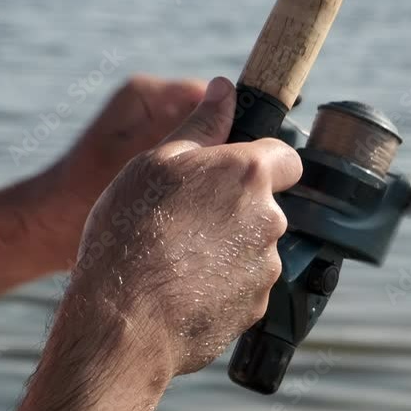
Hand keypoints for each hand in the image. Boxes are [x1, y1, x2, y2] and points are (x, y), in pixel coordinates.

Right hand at [63, 76, 302, 379]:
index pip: (285, 156)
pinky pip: (243, 286)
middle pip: (265, 205)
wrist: (124, 321)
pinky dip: (221, 285)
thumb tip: (225, 89)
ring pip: (254, 247)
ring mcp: (267, 267)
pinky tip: (182, 290)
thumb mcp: (156, 162)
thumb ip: (201, 125)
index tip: (227, 172)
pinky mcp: (257, 308)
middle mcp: (271, 219)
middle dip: (235, 208)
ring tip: (175, 260)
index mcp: (249, 174)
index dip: (258, 161)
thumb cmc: (132, 233)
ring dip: (226, 248)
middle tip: (184, 219)